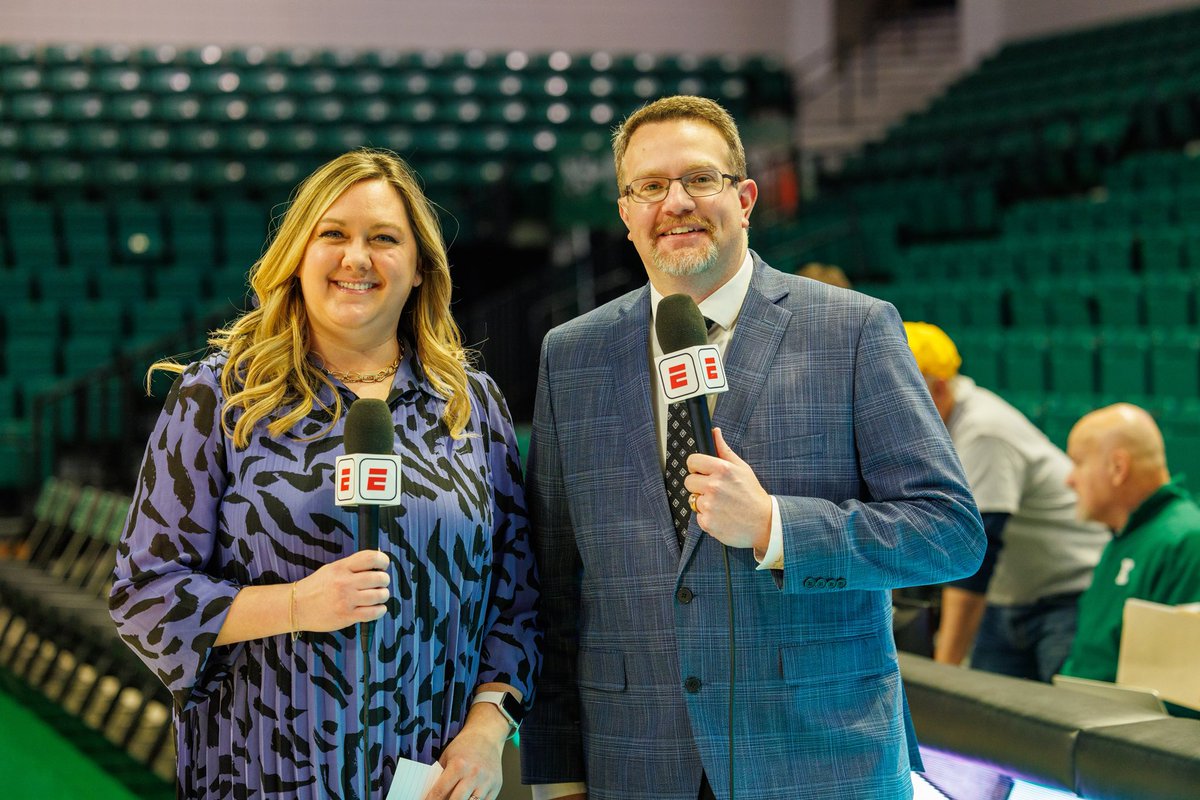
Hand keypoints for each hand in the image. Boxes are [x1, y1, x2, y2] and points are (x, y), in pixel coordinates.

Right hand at [294, 550, 388, 632]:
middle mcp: (345, 582)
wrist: (297, 606)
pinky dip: (380, 610)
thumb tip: (376, 565)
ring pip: (380, 595)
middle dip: (384, 580)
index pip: (371, 558)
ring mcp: (346, 600)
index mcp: (341, 567)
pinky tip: (377, 608)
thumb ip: (352, 566)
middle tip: (380, 583)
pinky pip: (374, 613)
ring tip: (378, 596)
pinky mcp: (347, 616)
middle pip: (379, 577)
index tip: (382, 566)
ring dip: (383, 595)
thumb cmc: (316, 587)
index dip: (383, 561)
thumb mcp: (332, 569)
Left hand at [424, 712, 505, 799]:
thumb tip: (433, 795)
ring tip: (456, 798)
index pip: (440, 792)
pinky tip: (468, 798)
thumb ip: (440, 777)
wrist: (487, 736)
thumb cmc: (465, 745)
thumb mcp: (447, 757)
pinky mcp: (496, 786)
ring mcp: (486, 782)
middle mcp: (474, 774)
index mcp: (458, 765)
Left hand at [684, 427, 771, 551]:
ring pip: (693, 499)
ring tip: (721, 504)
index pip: (692, 461)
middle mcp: (714, 486)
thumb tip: (715, 432)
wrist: (763, 523)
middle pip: (688, 481)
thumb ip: (724, 450)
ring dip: (704, 502)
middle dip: (698, 485)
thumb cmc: (753, 495)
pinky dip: (707, 517)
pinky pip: (698, 515)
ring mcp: (710, 505)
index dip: (696, 467)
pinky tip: (721, 515)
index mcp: (722, 470)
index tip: (700, 471)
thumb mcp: (742, 468)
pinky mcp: (707, 522)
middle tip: (714, 490)